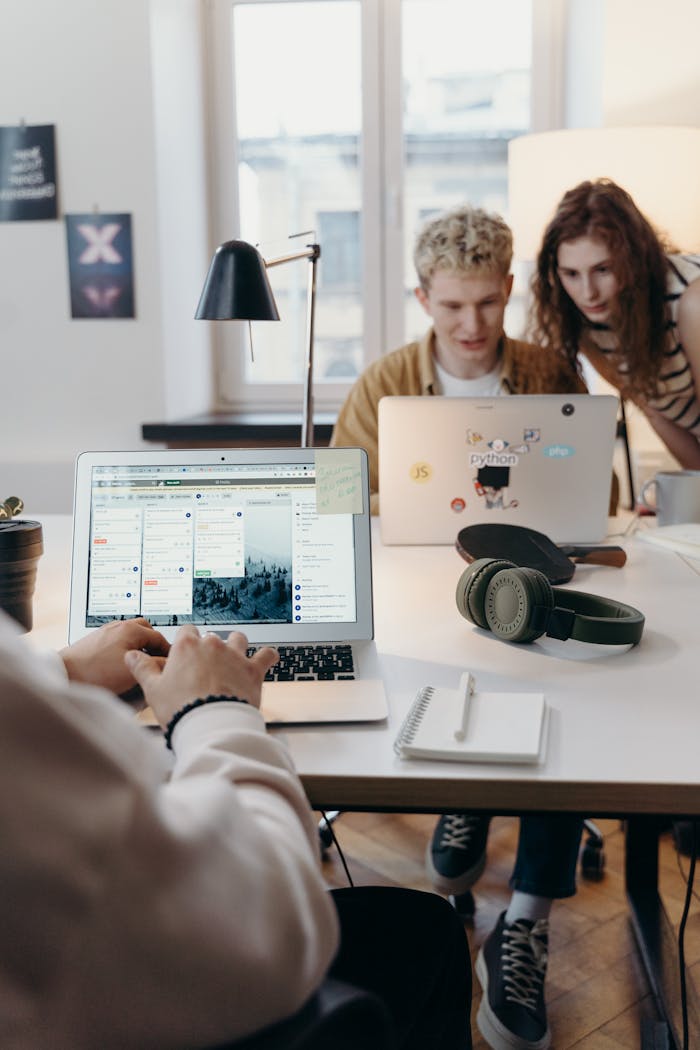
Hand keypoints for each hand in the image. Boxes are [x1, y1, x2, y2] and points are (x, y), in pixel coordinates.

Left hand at [60, 618, 169, 696]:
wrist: (65, 674)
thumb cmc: (95, 672)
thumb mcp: (132, 672)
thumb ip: (155, 666)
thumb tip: (168, 663)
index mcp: (131, 629)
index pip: (159, 636)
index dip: (168, 651)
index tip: (172, 661)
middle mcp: (119, 626)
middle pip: (145, 629)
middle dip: (153, 643)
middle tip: (157, 658)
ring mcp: (106, 632)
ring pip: (131, 634)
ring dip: (139, 645)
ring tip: (140, 661)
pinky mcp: (96, 641)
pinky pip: (118, 640)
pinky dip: (125, 648)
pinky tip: (122, 663)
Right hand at [124, 626, 278, 729]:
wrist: (210, 726)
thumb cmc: (180, 709)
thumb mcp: (153, 690)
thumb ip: (142, 669)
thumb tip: (131, 655)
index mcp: (187, 647)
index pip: (186, 632)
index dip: (185, 643)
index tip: (185, 654)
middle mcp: (212, 645)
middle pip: (211, 637)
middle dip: (208, 648)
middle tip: (204, 666)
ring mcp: (234, 656)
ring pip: (238, 639)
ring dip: (236, 645)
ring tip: (233, 657)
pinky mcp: (253, 670)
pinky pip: (267, 655)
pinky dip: (268, 656)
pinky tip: (268, 658)